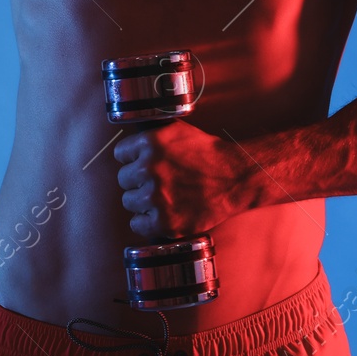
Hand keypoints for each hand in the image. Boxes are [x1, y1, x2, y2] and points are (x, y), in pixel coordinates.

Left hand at [114, 121, 249, 239]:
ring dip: (142, 201)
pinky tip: (162, 213)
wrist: (235, 177)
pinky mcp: (164, 222)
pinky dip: (147, 221)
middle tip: (159, 181)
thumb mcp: (178, 131)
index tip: (145, 163)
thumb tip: (128, 145)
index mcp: (150, 143)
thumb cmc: (208, 154)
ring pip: (129, 201)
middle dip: (138, 180)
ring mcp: (156, 197)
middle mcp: (149, 169)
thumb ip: (150, 137)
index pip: (121, 154)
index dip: (133, 159)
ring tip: (163, 196)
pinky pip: (137, 224)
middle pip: (124, 179)